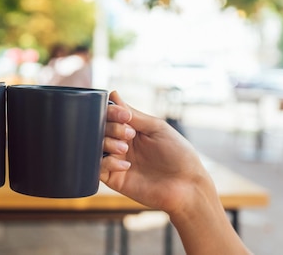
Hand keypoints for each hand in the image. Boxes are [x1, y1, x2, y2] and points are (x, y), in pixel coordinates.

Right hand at [101, 91, 210, 215]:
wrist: (187, 186)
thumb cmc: (178, 154)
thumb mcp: (157, 128)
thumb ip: (134, 114)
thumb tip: (113, 95)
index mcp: (131, 129)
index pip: (109, 115)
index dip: (111, 112)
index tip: (123, 115)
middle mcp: (121, 143)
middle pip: (100, 128)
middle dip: (111, 128)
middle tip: (129, 134)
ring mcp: (117, 161)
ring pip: (95, 146)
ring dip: (107, 143)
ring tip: (125, 149)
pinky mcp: (115, 179)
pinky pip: (98, 168)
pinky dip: (107, 163)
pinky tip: (126, 166)